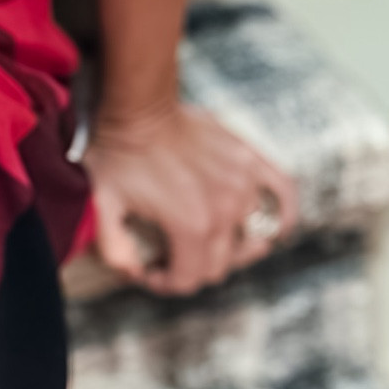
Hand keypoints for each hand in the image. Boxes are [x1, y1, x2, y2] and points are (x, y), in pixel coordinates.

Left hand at [86, 103, 300, 294]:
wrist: (142, 106)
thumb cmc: (120, 154)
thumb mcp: (102, 205)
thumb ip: (114, 249)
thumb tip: (134, 272)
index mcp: (190, 226)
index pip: (189, 280)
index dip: (164, 282)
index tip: (147, 268)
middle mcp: (225, 211)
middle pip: (219, 266)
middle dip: (192, 268)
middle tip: (169, 253)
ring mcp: (243, 185)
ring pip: (247, 238)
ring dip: (226, 246)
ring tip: (204, 238)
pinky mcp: (251, 162)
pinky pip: (284, 192)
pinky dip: (286, 214)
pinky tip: (278, 229)